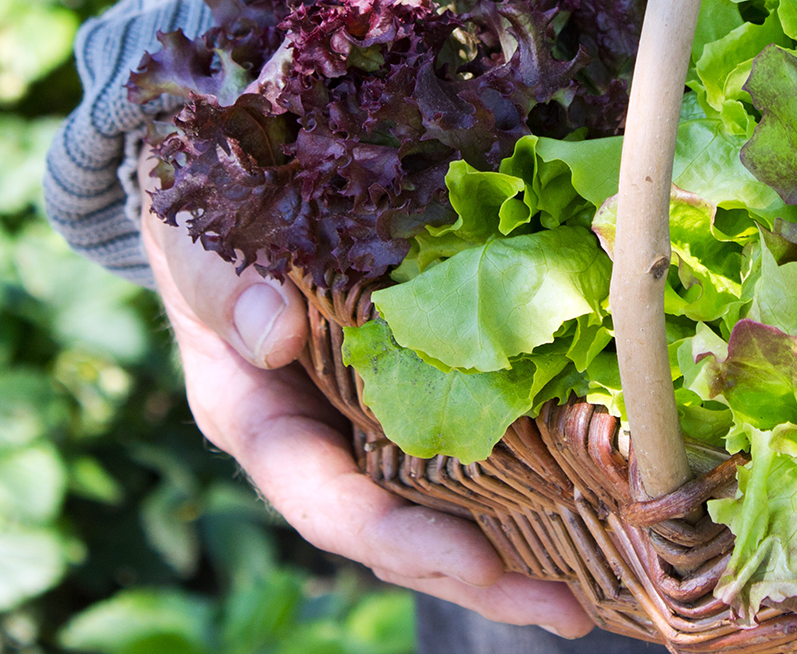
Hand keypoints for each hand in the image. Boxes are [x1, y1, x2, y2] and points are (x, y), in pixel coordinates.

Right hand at [139, 156, 595, 638]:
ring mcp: (372, 424)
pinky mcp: (419, 391)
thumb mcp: (201, 254)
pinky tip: (595, 485)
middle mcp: (322, 445)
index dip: (400, 542)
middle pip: (402, 534)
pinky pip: (474, 441)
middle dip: (482, 578)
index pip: (329, 506)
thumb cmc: (206, 229)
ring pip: (447, 505)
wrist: (228, 189)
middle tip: (568, 607)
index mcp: (262, 426)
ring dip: (520, 545)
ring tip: (594, 590)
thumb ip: (228, 293)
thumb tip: (274, 334)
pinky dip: (530, 468)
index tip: (476, 565)